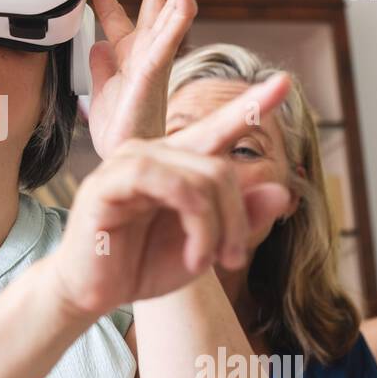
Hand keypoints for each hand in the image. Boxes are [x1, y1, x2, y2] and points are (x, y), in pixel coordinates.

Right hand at [46, 74, 293, 320]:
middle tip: (234, 260)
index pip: (216, 129)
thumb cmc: (142, 266)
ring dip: (216, 227)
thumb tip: (281, 190)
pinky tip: (193, 256)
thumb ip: (241, 219)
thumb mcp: (205, 246)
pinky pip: (172, 184)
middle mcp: (152, 152)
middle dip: (238, 219)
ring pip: (203, 176)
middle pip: (222, 167)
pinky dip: (196, 222)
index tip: (284, 82)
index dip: (249, 107)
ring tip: (207, 262)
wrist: (92, 295)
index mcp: (174, 162)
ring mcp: (128, 162)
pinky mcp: (109, 181)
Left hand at [86, 0, 198, 158]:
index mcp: (128, 52)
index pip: (114, 11)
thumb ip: (99, 64)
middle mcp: (146, 50)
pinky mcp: (155, 70)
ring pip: (172, 10)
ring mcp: (154, 58)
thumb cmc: (121, 128)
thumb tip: (94, 44)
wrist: (126, 156)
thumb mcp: (99, 88)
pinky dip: (180, 14)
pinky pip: (171, 37)